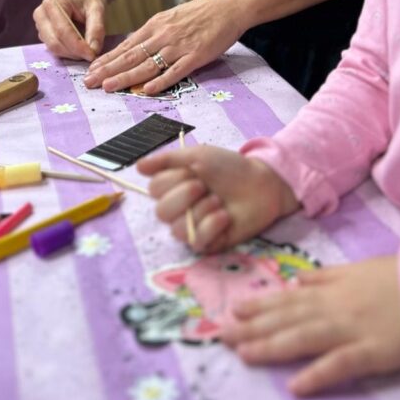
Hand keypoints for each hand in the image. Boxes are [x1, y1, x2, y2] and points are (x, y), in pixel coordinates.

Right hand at [33, 0, 105, 59]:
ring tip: (87, 50)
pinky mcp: (43, 34)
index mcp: (52, 3)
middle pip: (54, 42)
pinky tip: (79, 49)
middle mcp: (41, 14)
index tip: (92, 54)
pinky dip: (68, 53)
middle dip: (74, 52)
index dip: (77, 45)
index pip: (62, 30)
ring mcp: (40, 25)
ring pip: (53, 48)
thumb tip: (93, 50)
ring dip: (71, 54)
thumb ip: (97, 28)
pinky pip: (54, 49)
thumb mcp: (98, 9)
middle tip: (91, 54)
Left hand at [83, 0, 244, 94]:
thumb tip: (136, 48)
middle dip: (107, 70)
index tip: (91, 69)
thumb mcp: (171, 18)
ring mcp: (179, 46)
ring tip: (108, 87)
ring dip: (126, 77)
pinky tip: (147, 89)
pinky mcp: (196, 56)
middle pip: (130, 56)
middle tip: (89, 82)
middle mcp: (162, 35)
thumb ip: (155, 33)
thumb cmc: (201, 13)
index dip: (107, 59)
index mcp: (155, 25)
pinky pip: (175, 71)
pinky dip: (160, 81)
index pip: (126, 46)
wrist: (228, 6)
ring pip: (147, 64)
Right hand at [138, 146, 298, 252]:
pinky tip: (225, 216)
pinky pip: (197, 242)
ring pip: (178, 229)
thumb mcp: (197, 155)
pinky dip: (211, 226)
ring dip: (201, 211)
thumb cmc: (229, 167)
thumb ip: (167, 160)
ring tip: (219, 202)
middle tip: (204, 186)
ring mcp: (194, 227)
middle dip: (184, 196)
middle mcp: (179, 209)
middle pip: (161, 212)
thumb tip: (137, 166)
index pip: (153, 190)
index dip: (172, 181)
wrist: (261, 182)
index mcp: (173, 187)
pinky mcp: (210, 243)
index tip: (192, 171)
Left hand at [222, 257, 399, 396]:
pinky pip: (340, 364)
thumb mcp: (357, 269)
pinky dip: (318, 375)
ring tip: (244, 355)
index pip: (287, 298)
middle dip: (253, 328)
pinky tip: (296, 387)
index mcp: (331, 289)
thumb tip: (299, 279)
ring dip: (271, 347)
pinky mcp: (372, 352)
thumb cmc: (397, 280)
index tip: (232, 311)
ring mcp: (351, 330)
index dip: (259, 306)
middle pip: (287, 318)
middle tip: (222, 336)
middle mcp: (334, 307)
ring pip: (304, 338)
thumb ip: (327, 276)